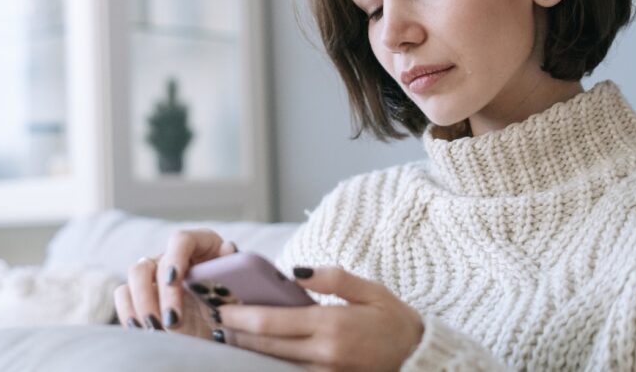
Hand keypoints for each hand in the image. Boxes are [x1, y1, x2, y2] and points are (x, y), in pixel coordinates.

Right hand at [113, 229, 237, 339]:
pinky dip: (129, 312)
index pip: (180, 241)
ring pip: (134, 275)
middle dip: (158, 294)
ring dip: (141, 304)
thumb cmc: (233, 290)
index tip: (173, 280)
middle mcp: (172, 254)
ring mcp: (154, 271)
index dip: (175, 258)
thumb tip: (228, 248)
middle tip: (171, 321)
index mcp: (198, 243)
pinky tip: (142, 330)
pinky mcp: (141, 290)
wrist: (223, 312)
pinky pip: (124, 294)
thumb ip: (235, 265)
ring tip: (156, 330)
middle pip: (152, 263)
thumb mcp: (240, 279)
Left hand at [216, 266, 423, 371]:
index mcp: (331, 325)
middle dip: (237, 334)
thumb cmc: (394, 320)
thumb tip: (295, 272)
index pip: (273, 322)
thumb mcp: (370, 289)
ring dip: (250, 350)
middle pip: (266, 346)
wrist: (419, 358)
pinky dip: (272, 363)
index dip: (242, 317)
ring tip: (229, 335)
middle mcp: (324, 354)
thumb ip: (332, 278)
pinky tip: (260, 351)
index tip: (222, 307)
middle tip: (216, 320)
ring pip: (274, 363)